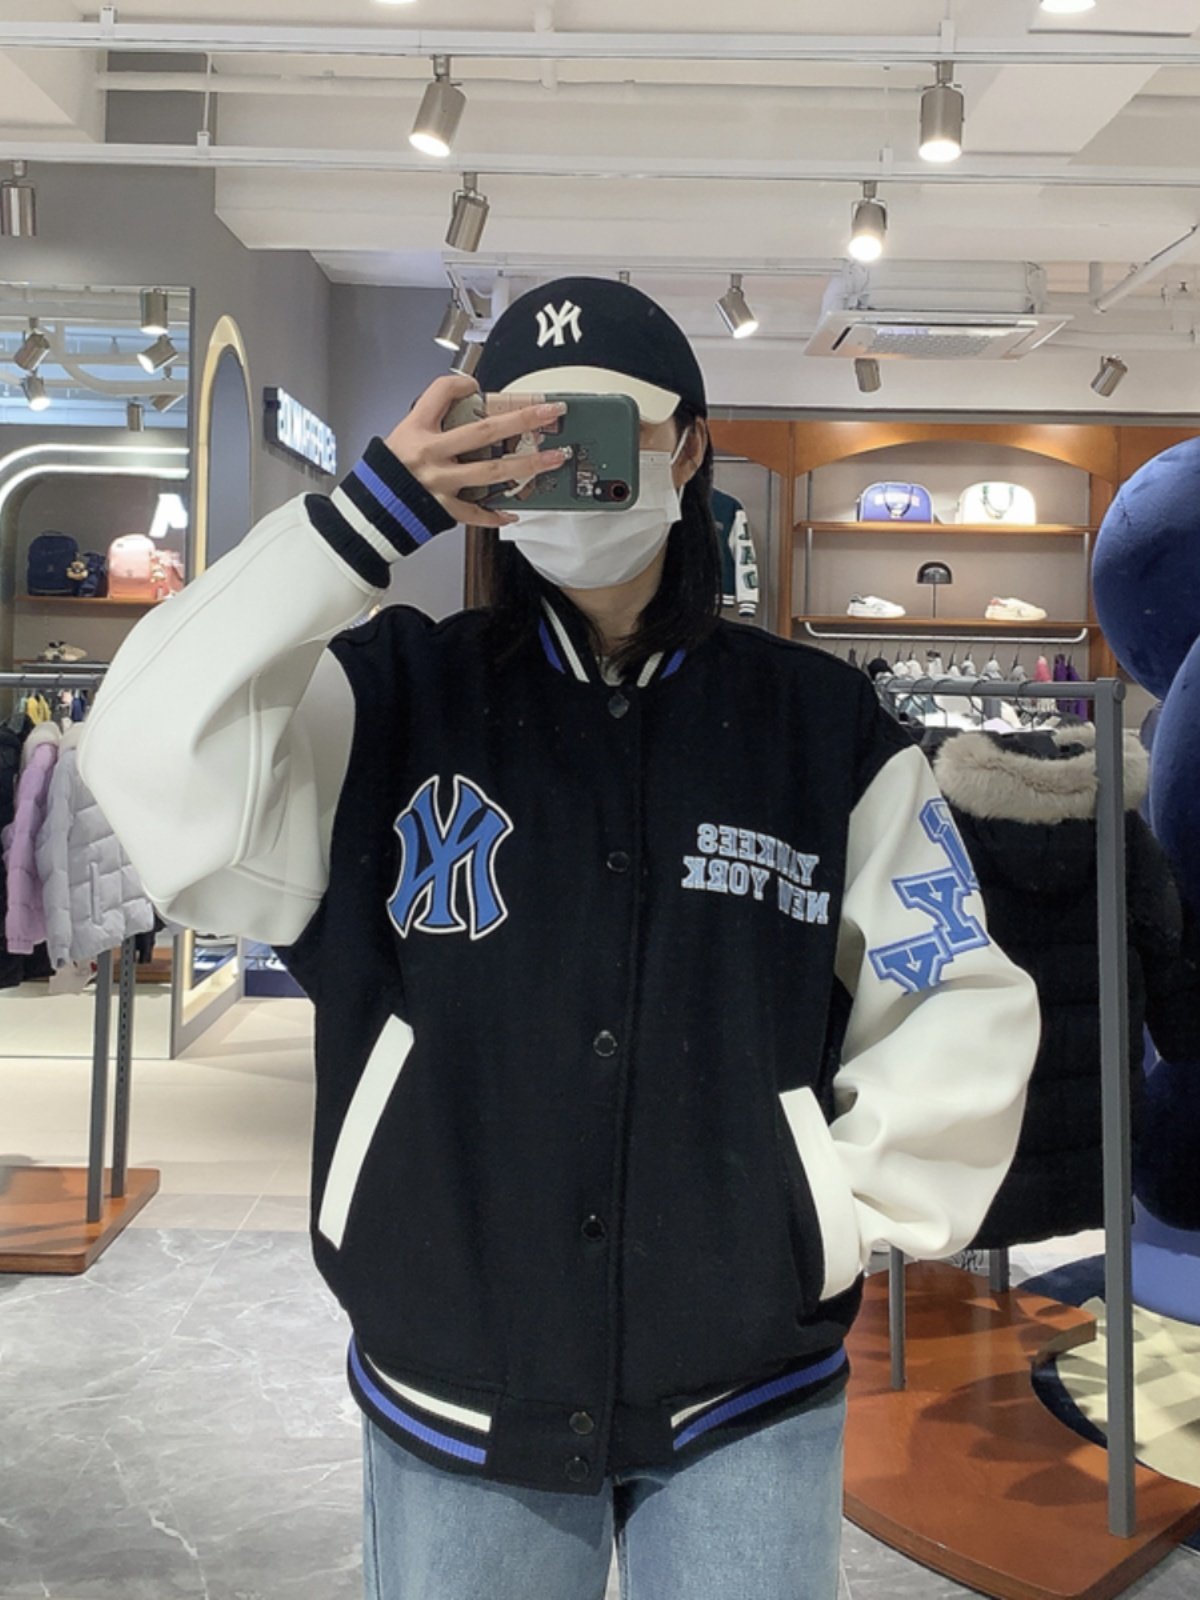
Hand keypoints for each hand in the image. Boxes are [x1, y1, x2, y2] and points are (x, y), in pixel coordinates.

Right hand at [383, 375, 567, 528]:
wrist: (368, 509)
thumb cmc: (386, 472)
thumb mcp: (402, 436)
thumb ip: (433, 424)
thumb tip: (470, 410)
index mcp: (417, 429)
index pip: (442, 393)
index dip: (463, 386)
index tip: (477, 387)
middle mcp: (430, 453)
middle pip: (484, 432)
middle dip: (522, 420)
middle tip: (550, 412)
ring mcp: (439, 483)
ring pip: (492, 472)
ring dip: (527, 465)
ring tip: (552, 457)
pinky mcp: (442, 509)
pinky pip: (475, 514)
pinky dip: (495, 515)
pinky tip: (513, 512)